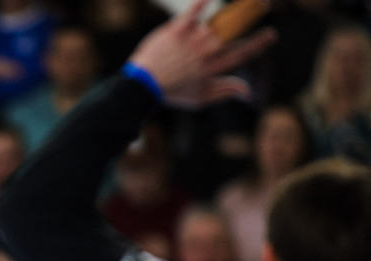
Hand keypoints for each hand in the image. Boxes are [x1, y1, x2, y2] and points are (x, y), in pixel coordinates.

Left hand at [127, 0, 274, 108]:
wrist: (142, 85)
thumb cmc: (172, 92)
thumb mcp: (201, 98)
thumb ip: (226, 91)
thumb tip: (248, 92)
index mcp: (214, 67)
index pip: (243, 53)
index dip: (259, 43)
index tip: (271, 35)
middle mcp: (207, 51)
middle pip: (236, 30)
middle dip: (253, 15)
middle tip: (265, 5)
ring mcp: (193, 39)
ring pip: (219, 19)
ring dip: (235, 8)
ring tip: (249, 1)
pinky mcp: (178, 29)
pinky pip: (194, 9)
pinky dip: (203, 1)